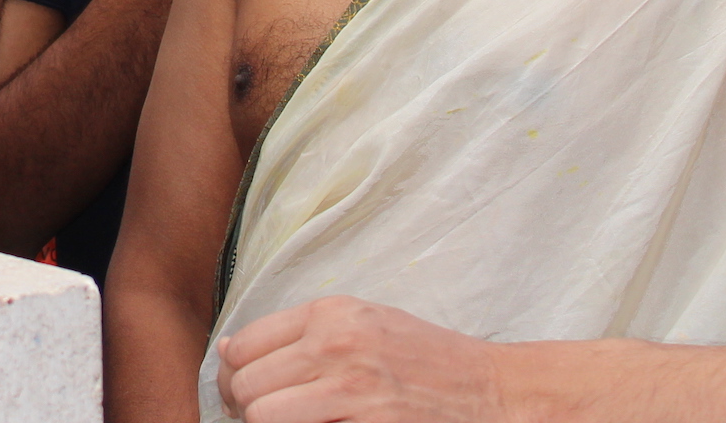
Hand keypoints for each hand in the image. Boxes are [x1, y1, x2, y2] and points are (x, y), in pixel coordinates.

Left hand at [218, 297, 506, 422]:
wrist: (496, 394)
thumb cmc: (430, 363)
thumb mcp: (367, 325)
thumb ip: (303, 333)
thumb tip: (229, 350)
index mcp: (331, 313)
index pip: (242, 344)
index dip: (233, 376)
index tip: (242, 394)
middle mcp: (334, 342)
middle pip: (245, 382)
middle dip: (243, 407)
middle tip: (257, 419)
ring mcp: (350, 385)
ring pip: (260, 412)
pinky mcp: (365, 420)